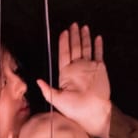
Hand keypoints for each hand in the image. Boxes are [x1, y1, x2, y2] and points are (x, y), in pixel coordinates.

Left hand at [37, 21, 112, 137]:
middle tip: (74, 25)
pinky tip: (97, 37)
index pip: (64, 53)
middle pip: (75, 48)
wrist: (92, 113)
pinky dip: (98, 46)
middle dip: (74, 36)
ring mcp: (89, 67)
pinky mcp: (100, 69)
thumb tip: (37, 81)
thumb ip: (47, 90)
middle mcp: (77, 68)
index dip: (64, 42)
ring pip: (86, 48)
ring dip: (85, 38)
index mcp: (66, 73)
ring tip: (84, 27)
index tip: (64, 32)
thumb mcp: (56, 100)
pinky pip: (99, 54)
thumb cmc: (75, 110)